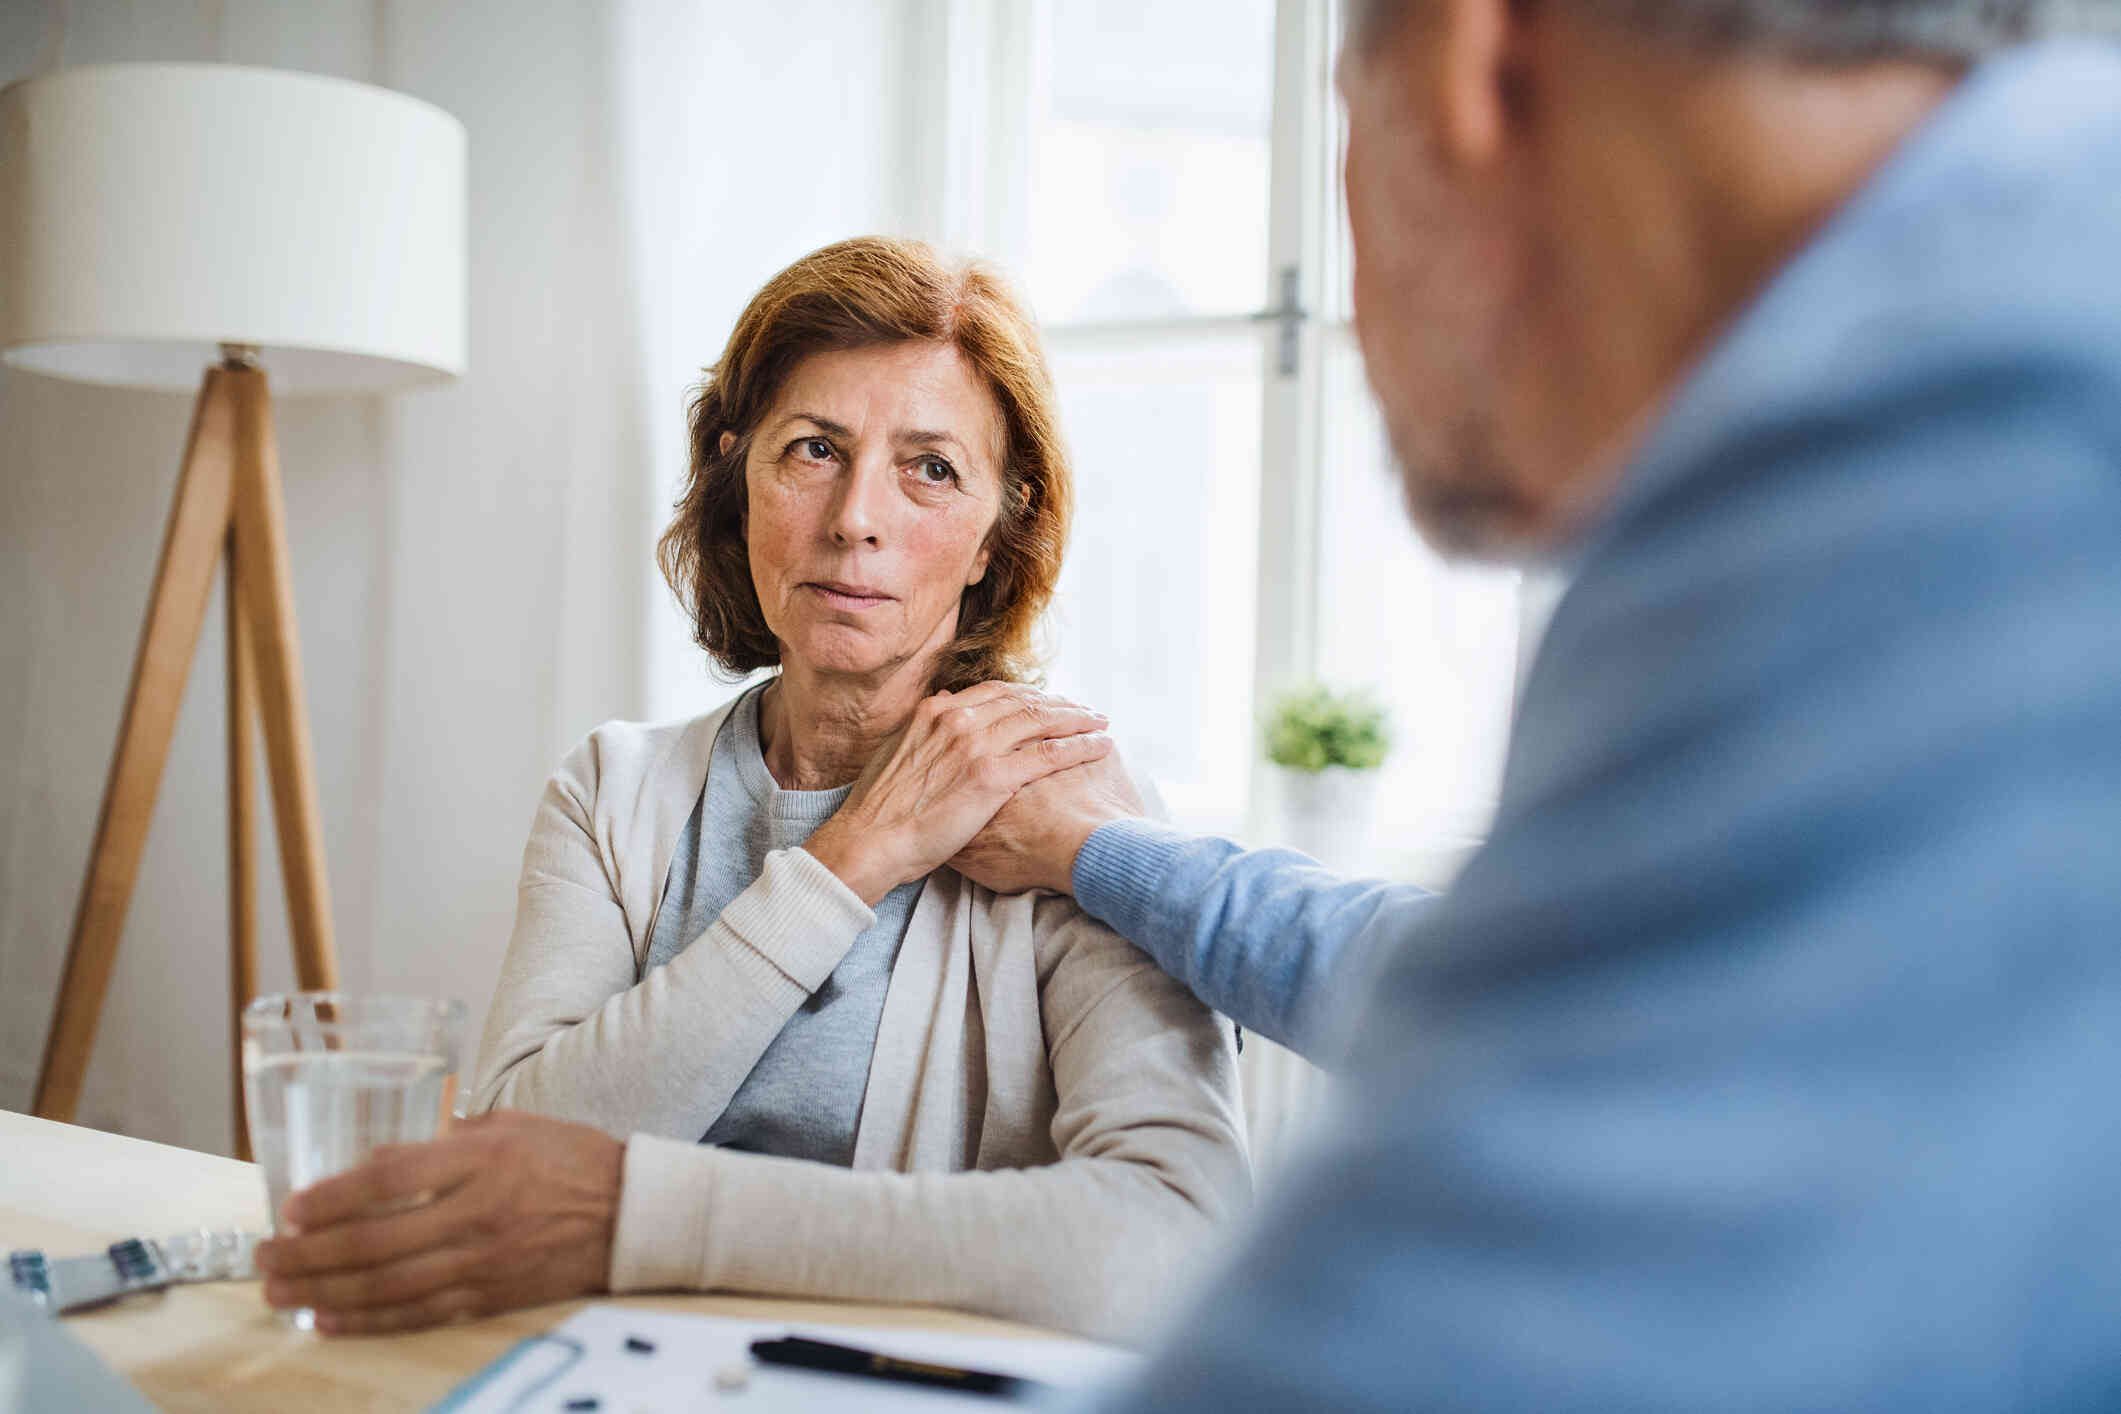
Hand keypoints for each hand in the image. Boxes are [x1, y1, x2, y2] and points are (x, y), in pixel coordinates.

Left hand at [254, 1110, 622, 1333]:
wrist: (634, 1213)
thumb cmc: (572, 1159)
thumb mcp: (513, 1125)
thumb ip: (446, 1139)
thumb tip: (378, 1158)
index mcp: (486, 1159)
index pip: (392, 1179)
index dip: (335, 1197)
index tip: (292, 1207)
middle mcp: (481, 1212)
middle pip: (377, 1241)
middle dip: (310, 1254)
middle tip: (265, 1257)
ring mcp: (486, 1261)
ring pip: (389, 1286)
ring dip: (325, 1293)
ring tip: (279, 1292)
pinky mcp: (492, 1296)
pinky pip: (420, 1315)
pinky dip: (369, 1321)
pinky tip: (330, 1321)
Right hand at [806, 682, 1112, 904]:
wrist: (870, 839)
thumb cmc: (882, 809)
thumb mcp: (897, 752)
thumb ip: (925, 728)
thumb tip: (946, 705)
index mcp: (936, 711)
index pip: (995, 692)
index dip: (1028, 695)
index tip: (1048, 702)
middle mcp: (958, 718)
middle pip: (1024, 700)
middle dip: (1059, 703)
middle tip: (1084, 710)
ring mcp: (977, 745)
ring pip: (1042, 721)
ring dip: (1077, 719)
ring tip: (1100, 723)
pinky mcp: (993, 777)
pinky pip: (1049, 754)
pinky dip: (1080, 746)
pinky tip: (1101, 745)